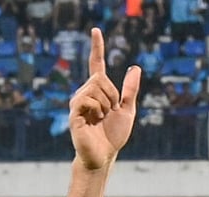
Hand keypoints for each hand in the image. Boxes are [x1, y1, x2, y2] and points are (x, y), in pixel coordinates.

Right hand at [69, 27, 140, 170]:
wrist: (104, 155)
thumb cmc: (113, 135)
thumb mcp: (127, 110)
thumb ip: (130, 90)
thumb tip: (135, 68)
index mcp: (98, 91)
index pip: (96, 65)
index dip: (97, 47)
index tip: (95, 30)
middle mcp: (85, 93)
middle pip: (100, 77)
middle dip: (112, 94)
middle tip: (110, 112)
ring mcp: (78, 101)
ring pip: (95, 87)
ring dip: (106, 104)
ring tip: (102, 118)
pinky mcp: (73, 112)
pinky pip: (87, 99)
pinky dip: (97, 109)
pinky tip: (95, 120)